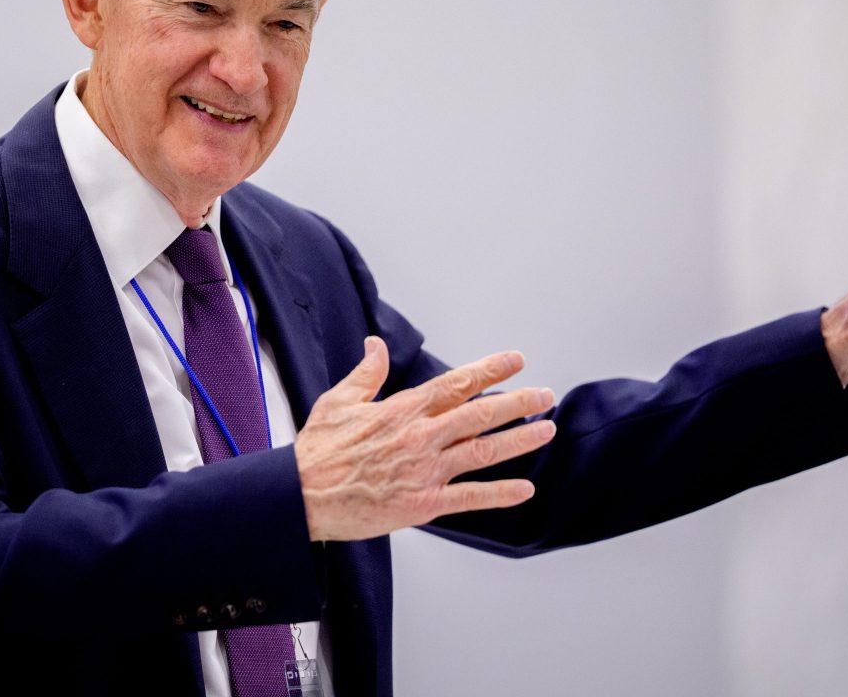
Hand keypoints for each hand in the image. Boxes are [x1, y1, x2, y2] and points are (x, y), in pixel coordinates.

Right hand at [294, 337, 556, 541]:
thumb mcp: (339, 400)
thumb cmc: (317, 450)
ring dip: (520, 440)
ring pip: (483, 452)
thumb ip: (367, 373)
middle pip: (480, 414)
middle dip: (518, 402)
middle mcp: (420, 436)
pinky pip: (469, 498)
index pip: (456, 383)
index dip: (490, 370)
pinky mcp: (422, 504)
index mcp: (403, 408)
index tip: (516, 360)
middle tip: (544, 395)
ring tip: (547, 430)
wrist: (300, 495)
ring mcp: (424, 470)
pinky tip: (525, 488)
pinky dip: (499, 494)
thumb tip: (376, 344)